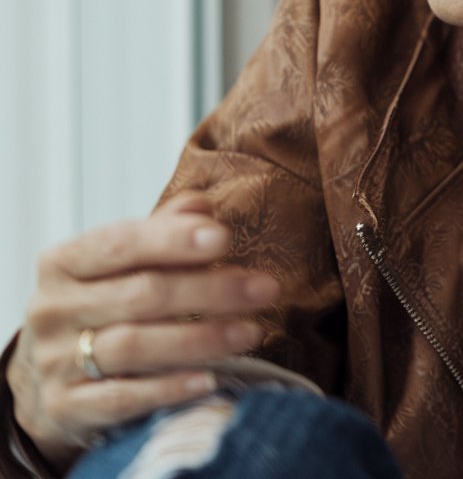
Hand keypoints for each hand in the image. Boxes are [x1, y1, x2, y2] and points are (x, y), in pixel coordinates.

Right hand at [7, 192, 279, 467]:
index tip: (224, 238)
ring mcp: (55, 361)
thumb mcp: (122, 261)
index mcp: (64, 261)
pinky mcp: (64, 407)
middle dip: (211, 290)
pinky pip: (122, 398)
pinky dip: (168, 388)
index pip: (122, 243)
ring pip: (135, 346)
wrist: (50, 373)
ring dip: (201, 339)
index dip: (174, 240)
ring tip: (250, 332)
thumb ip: (162, 230)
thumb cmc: (101, 302)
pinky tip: (209, 379)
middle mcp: (52, 309)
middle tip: (264, 289)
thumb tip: (202, 205)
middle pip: (141, 295)